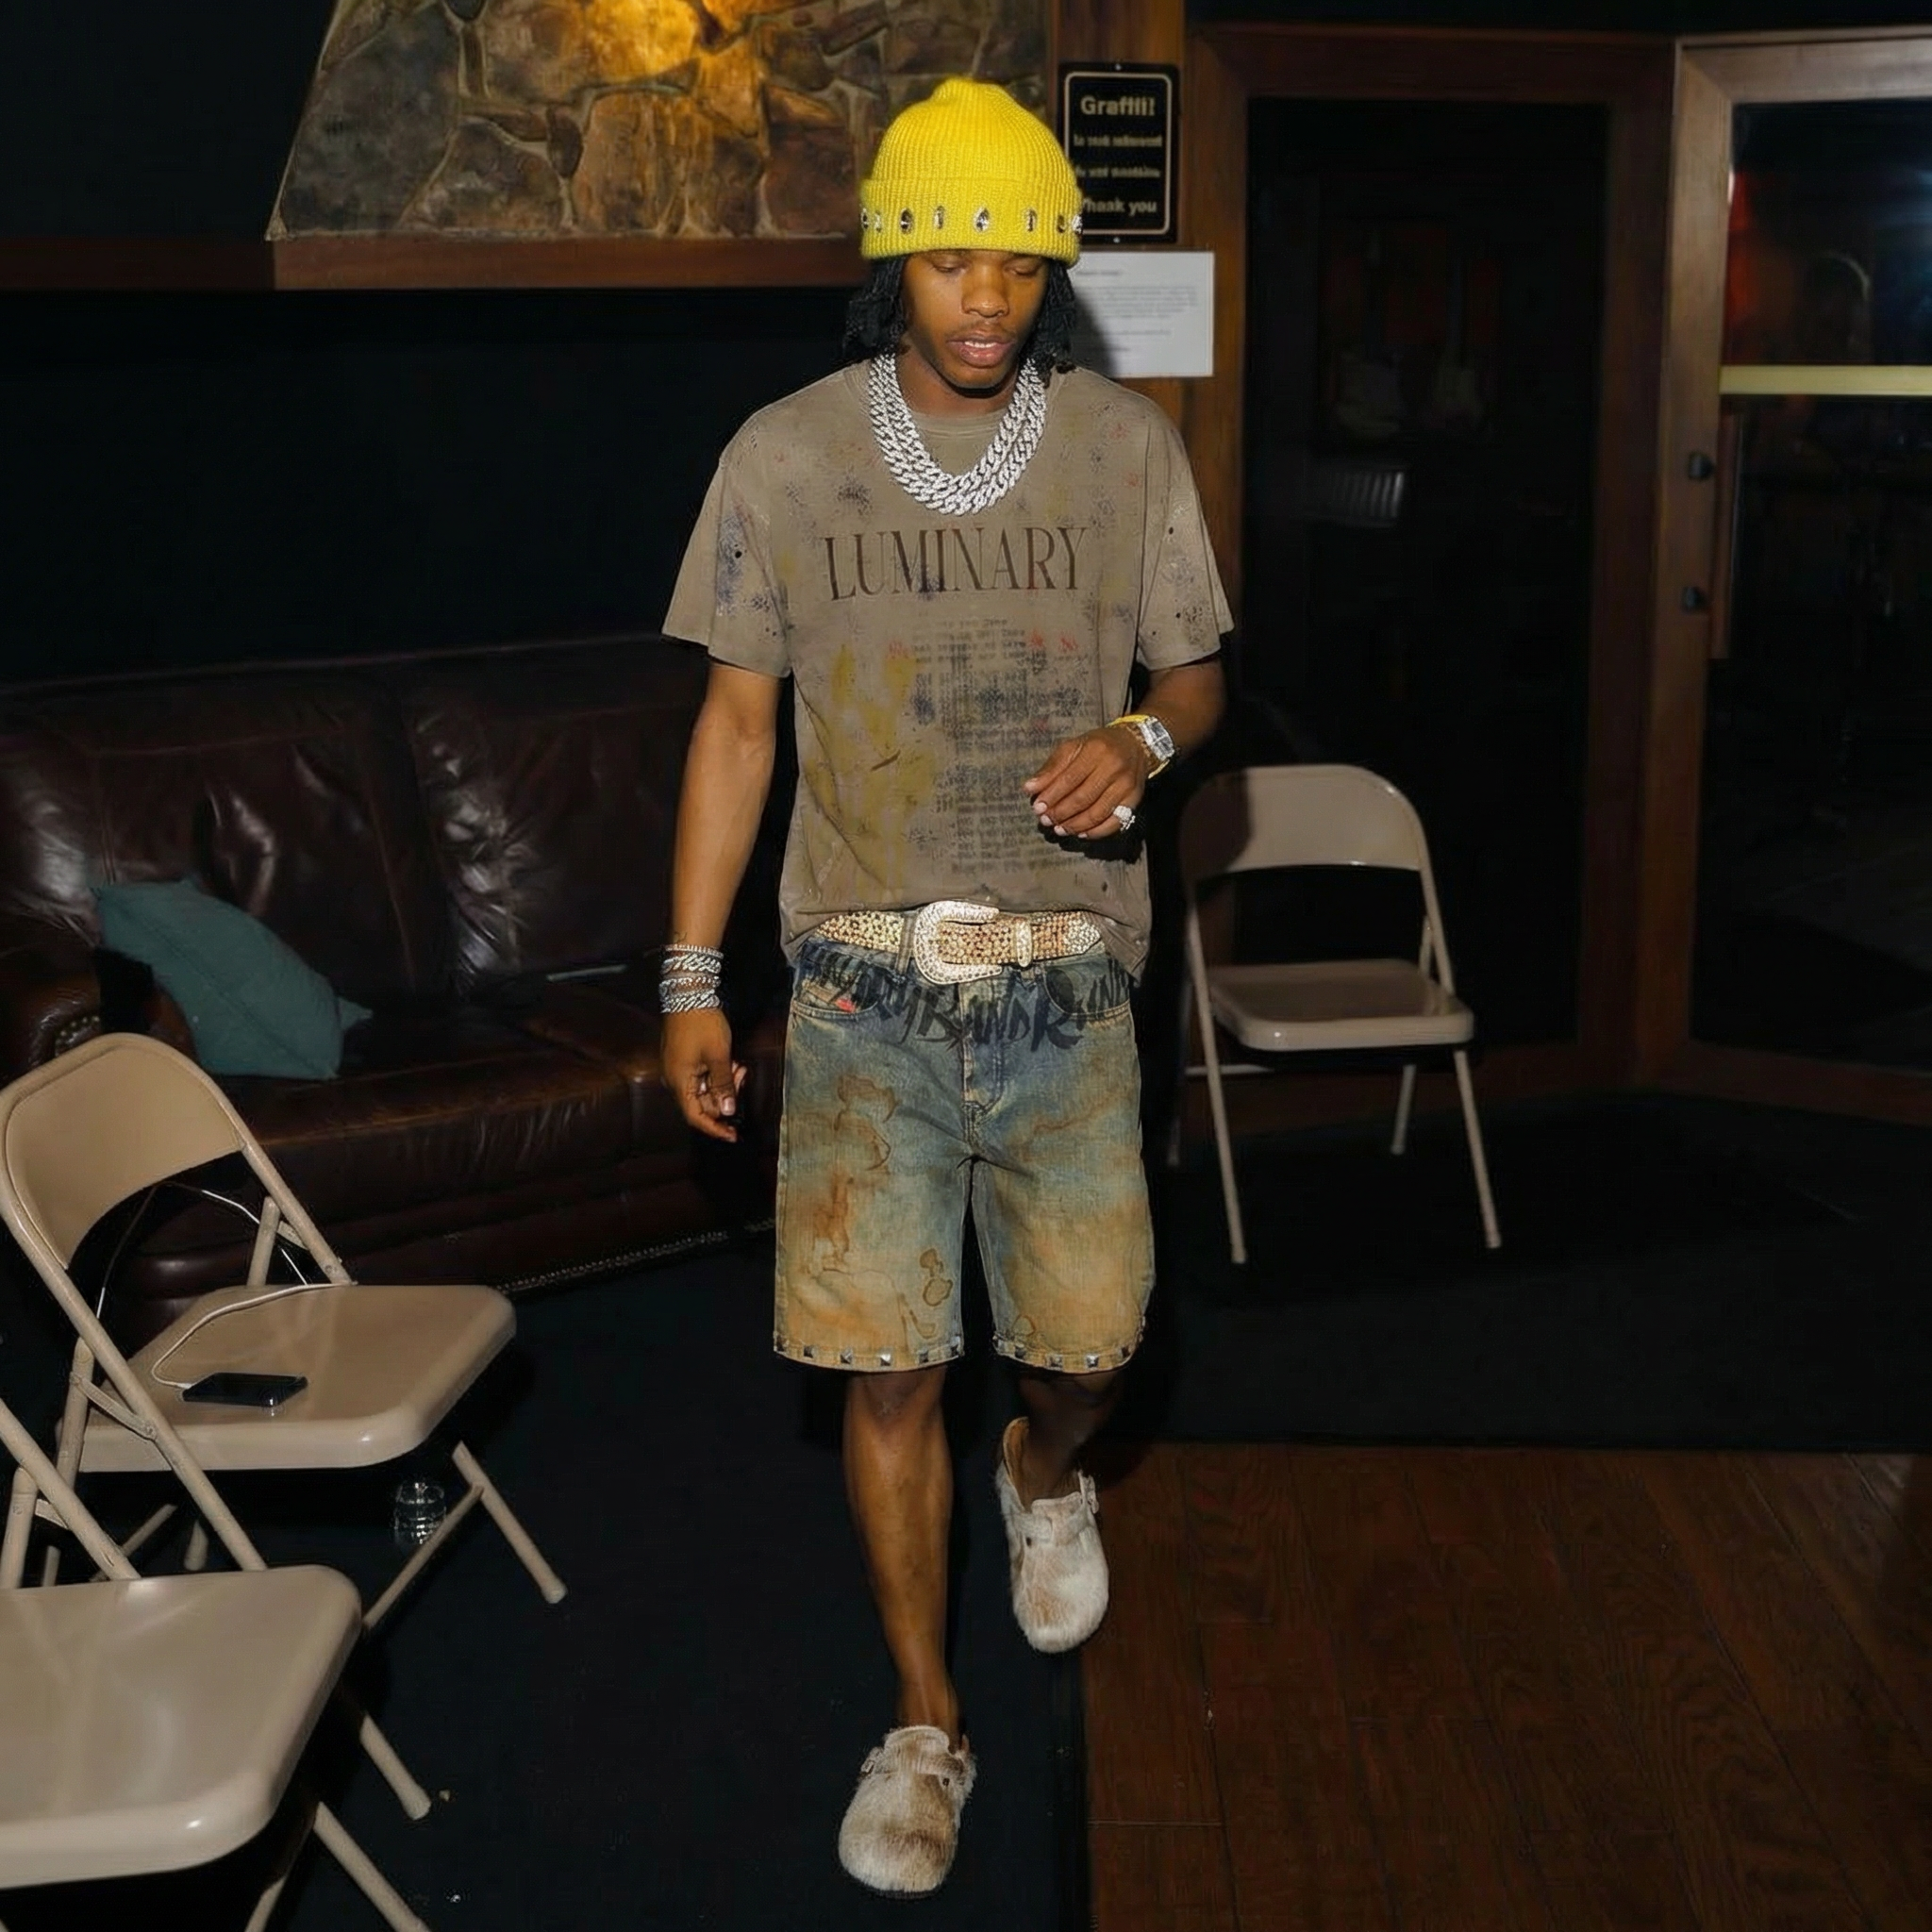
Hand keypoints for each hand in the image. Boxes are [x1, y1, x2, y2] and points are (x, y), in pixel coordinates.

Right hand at [663, 1007, 746, 1142]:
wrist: (688, 994)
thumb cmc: (702, 1024)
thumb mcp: (719, 1056)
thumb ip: (723, 1085)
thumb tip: (728, 1111)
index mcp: (680, 1082)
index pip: (696, 1117)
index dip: (715, 1128)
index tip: (733, 1135)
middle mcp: (675, 1079)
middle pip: (702, 1103)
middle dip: (726, 1097)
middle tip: (743, 1078)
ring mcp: (678, 1069)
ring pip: (704, 1089)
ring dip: (724, 1083)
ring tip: (740, 1067)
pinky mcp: (683, 1059)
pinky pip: (701, 1076)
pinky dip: (717, 1074)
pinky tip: (731, 1063)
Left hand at [1022, 723, 1149, 839]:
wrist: (1134, 745)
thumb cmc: (1097, 747)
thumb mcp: (1073, 747)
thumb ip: (1051, 768)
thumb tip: (1029, 788)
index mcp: (1095, 750)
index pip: (1070, 778)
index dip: (1052, 796)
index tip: (1037, 808)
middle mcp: (1113, 768)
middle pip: (1083, 798)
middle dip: (1061, 813)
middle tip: (1046, 821)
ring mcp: (1126, 785)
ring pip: (1097, 813)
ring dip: (1075, 825)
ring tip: (1059, 829)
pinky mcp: (1134, 799)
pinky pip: (1115, 822)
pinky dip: (1096, 832)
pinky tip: (1081, 833)